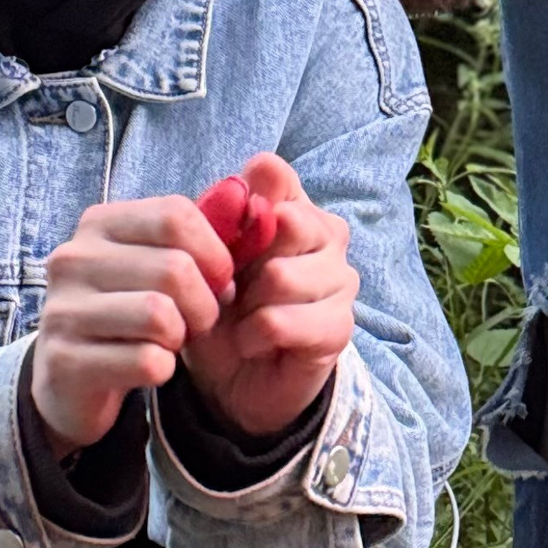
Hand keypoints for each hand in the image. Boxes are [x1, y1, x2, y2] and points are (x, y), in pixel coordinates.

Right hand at [33, 190, 235, 452]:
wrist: (74, 376)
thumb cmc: (130, 309)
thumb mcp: (161, 262)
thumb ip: (205, 231)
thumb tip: (250, 200)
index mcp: (99, 223)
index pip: (176, 215)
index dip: (214, 252)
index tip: (219, 280)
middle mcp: (73, 259)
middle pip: (174, 268)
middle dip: (205, 304)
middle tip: (197, 321)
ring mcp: (63, 309)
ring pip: (160, 316)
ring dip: (181, 336)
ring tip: (170, 341)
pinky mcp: (66, 360)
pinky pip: (147, 361)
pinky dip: (162, 368)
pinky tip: (148, 365)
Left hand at [175, 152, 356, 441]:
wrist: (232, 377)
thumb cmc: (220, 307)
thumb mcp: (207, 258)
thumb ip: (225, 213)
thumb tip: (257, 169)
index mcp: (295, 205)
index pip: (274, 176)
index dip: (237, 210)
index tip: (221, 243)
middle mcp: (328, 234)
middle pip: (287, 221)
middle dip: (243, 261)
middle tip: (231, 288)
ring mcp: (341, 280)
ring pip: (281, 276)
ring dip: (246, 305)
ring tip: (241, 319)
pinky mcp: (339, 327)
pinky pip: (281, 321)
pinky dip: (253, 336)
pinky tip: (251, 343)